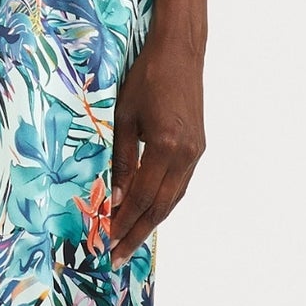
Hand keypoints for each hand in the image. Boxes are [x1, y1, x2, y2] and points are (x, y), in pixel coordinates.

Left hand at [109, 22, 206, 268]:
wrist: (180, 51)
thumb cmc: (147, 76)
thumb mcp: (125, 115)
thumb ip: (122, 159)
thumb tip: (116, 197)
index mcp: (165, 145)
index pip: (143, 196)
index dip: (124, 220)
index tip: (107, 239)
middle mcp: (186, 154)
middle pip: (161, 205)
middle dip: (137, 232)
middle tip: (117, 254)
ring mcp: (196, 151)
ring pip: (173, 198)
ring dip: (151, 221)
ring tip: (130, 239)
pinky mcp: (198, 145)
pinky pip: (180, 183)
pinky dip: (164, 201)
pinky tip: (150, 210)